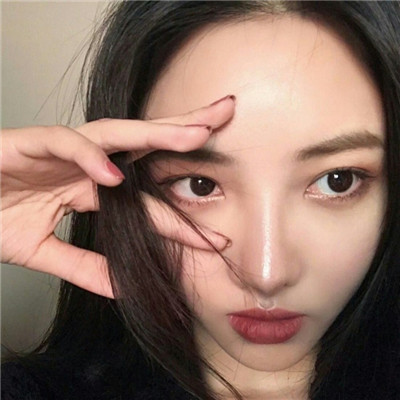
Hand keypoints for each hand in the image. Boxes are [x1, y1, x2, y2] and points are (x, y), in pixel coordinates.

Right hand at [1, 95, 234, 297]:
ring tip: (196, 133)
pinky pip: (66, 145)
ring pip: (116, 134)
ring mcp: (62, 151)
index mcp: (92, 187)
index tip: (213, 239)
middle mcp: (86, 163)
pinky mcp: (31, 143)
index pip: (145, 201)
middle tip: (224, 124)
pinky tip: (113, 174)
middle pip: (144, 146)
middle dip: (185, 134)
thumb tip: (121, 288)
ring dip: (156, 133)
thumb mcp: (43, 249)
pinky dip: (89, 158)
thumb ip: (83, 265)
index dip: (179, 220)